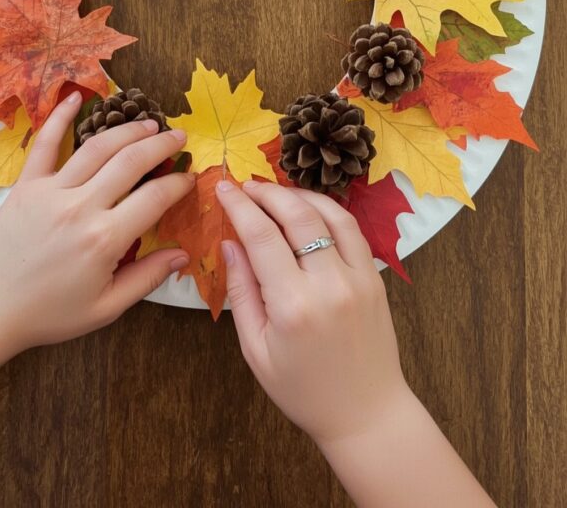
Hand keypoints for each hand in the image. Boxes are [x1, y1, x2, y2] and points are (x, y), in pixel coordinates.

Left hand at [0, 93, 193, 357]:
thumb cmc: (51, 313)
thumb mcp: (106, 307)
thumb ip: (147, 278)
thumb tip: (183, 254)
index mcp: (105, 239)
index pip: (155, 198)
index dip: (179, 184)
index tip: (190, 177)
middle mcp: (81, 207)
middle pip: (131, 162)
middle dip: (161, 145)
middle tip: (179, 136)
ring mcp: (52, 191)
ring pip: (97, 148)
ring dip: (127, 130)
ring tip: (148, 123)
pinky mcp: (27, 185)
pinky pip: (45, 144)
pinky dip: (60, 118)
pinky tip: (78, 98)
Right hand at [216, 180, 408, 447]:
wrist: (366, 414)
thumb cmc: (302, 390)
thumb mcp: (256, 350)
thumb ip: (241, 292)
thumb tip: (230, 243)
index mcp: (292, 306)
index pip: (261, 236)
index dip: (240, 205)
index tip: (223, 187)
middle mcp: (329, 285)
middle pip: (296, 215)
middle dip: (266, 192)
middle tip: (245, 184)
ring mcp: (358, 278)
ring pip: (329, 214)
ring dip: (298, 195)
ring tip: (274, 191)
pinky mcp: (375, 278)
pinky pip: (352, 229)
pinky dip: (328, 210)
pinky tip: (308, 208)